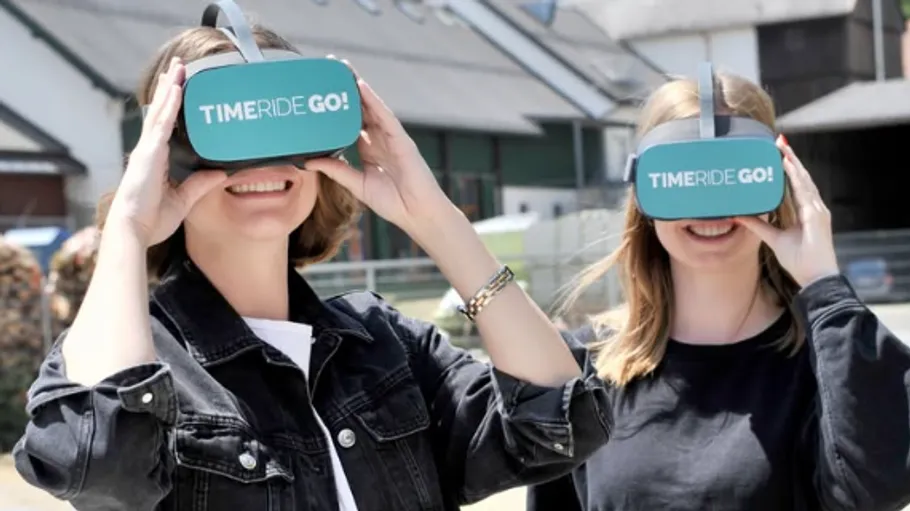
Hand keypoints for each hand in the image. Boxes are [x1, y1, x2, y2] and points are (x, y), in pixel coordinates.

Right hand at [108, 57, 226, 246]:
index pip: (164, 127)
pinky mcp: (150, 153)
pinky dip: (170, 105)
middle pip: (160, 113)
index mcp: (155, 161)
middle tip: (178, 68)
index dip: (170, 107)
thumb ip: (201, 185)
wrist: (133, 230)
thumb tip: (220, 173)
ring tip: (178, 68)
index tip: (176, 89)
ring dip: (171, 89)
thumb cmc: (151, 220)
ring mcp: (148, 150)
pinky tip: (177, 89)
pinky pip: (162, 124)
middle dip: (169, 90)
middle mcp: (150, 151)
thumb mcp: (184, 201)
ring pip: (161, 112)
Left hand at [305, 57, 450, 238]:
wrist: (417, 214)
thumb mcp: (356, 184)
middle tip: (329, 68)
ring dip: (358, 87)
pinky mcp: (402, 140)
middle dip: (347, 89)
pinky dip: (373, 101)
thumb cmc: (393, 203)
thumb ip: (336, 170)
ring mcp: (391, 137)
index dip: (338, 107)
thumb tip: (309, 160)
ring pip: (372, 106)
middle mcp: (380, 139)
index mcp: (369, 149)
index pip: (351, 122)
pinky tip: (361, 86)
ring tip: (343, 68)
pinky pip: (385, 116)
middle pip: (361, 108)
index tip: (320, 93)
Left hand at [735, 136, 839, 286]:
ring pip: (804, 180)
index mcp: (807, 211)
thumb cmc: (800, 260)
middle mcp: (814, 207)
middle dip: (791, 159)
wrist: (815, 276)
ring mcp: (817, 210)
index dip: (789, 168)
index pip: (797, 184)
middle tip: (779, 142)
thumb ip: (758, 226)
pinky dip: (796, 177)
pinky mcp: (816, 215)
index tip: (779, 153)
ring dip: (793, 163)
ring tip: (781, 147)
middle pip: (801, 177)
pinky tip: (788, 165)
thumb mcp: (773, 239)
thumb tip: (739, 215)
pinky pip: (805, 191)